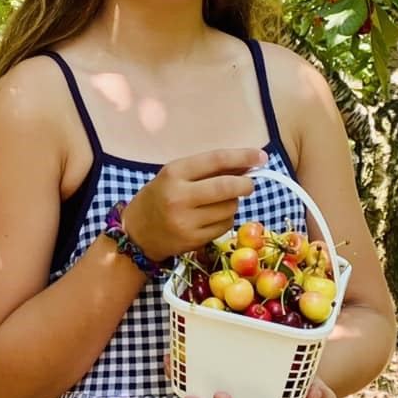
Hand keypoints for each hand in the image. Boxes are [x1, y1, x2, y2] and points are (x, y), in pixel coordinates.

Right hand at [122, 147, 267, 260]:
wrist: (136, 233)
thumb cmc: (158, 197)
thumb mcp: (175, 176)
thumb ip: (206, 169)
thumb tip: (245, 164)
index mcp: (174, 173)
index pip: (215, 160)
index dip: (242, 157)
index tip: (261, 156)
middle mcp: (180, 197)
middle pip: (226, 187)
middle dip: (245, 184)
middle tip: (249, 183)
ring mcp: (187, 221)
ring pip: (229, 208)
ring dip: (233, 203)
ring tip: (219, 202)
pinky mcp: (194, 240)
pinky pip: (224, 226)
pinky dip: (226, 219)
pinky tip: (212, 217)